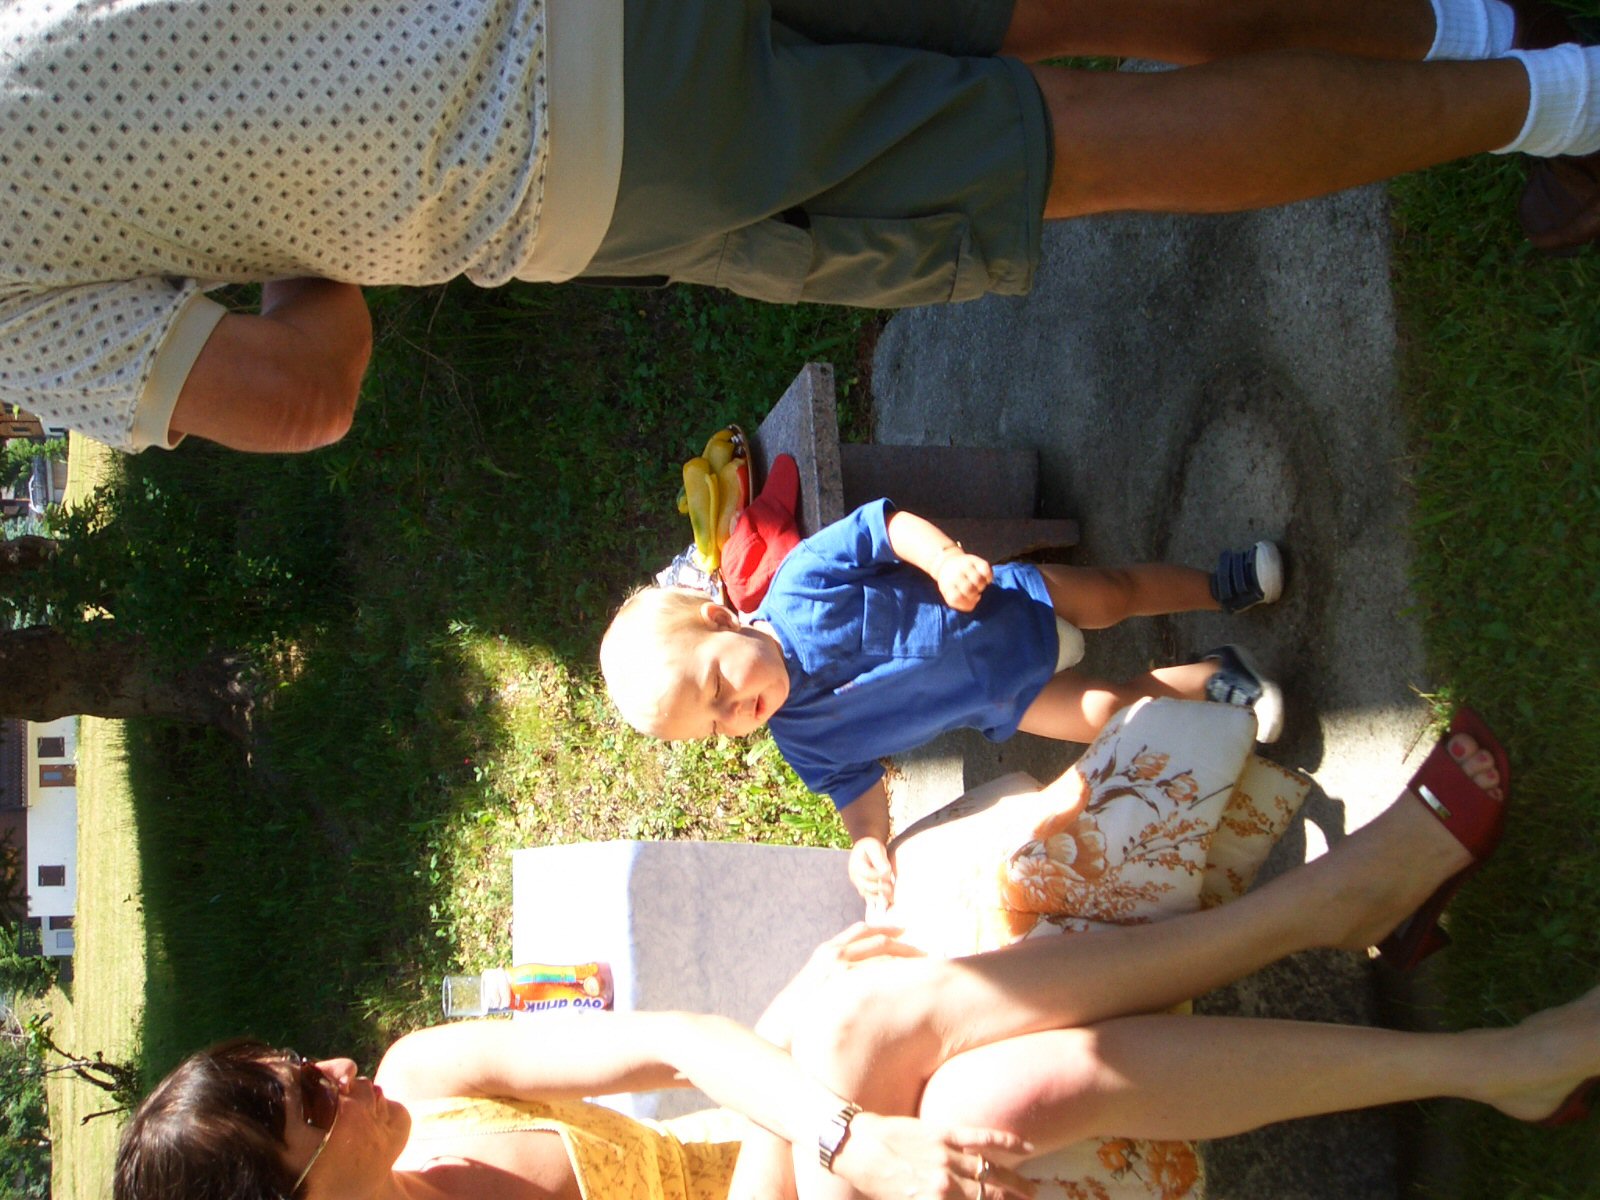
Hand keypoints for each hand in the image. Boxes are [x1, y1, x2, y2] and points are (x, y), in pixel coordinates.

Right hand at [755, 922, 922, 1047]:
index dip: (886, 929)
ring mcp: (840, 967)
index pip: (863, 930)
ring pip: (883, 953)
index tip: (905, 931)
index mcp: (827, 951)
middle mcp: (834, 953)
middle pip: (878, 939)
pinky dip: (897, 971)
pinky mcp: (846, 984)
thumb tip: (858, 984)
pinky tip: (913, 980)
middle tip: (925, 952)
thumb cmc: (800, 1014)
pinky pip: (879, 972)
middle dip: (904, 943)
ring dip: (907, 956)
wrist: (781, 1030)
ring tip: (928, 965)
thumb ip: (836, 978)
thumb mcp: (817, 986)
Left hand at [832, 1111, 1036, 1199]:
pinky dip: (1006, 1143)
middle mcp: (946, 1183)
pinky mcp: (944, 1133)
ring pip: (992, 1171)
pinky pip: (981, 1137)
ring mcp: (947, 1156)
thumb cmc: (876, 1184)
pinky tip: (1026, 1148)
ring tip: (1031, 1190)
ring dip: (1016, 1182)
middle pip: (992, 1196)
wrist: (857, 1148)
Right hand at [848, 837, 896, 912]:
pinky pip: (869, 898)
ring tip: (890, 893)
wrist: (865, 849)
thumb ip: (880, 859)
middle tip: (891, 886)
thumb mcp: (875, 847)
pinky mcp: (862, 888)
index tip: (888, 870)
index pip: (868, 874)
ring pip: (867, 895)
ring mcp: (857, 883)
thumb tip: (886, 872)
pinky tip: (888, 898)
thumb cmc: (871, 846)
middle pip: (866, 887)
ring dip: (879, 896)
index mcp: (856, 864)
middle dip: (880, 887)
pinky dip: (878, 899)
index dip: (879, 875)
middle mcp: (854, 876)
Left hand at [934, 548, 992, 611]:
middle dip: (974, 594)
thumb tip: (977, 599)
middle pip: (969, 589)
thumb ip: (964, 604)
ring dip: (981, 586)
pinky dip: (989, 577)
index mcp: (947, 585)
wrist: (948, 563)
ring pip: (978, 580)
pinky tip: (985, 579)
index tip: (966, 598)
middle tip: (974, 592)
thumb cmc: (952, 585)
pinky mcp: (975, 559)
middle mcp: (955, 574)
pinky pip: (986, 569)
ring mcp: (964, 565)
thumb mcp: (951, 597)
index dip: (965, 602)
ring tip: (978, 586)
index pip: (956, 598)